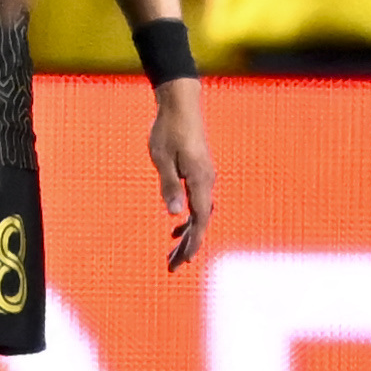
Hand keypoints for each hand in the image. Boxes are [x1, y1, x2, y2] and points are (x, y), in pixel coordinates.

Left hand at [149, 75, 215, 268]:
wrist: (181, 102)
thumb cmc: (168, 129)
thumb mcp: (163, 158)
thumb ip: (170, 186)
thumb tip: (175, 215)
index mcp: (200, 180)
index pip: (200, 220)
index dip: (192, 243)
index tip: (183, 262)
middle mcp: (207, 181)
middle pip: (201, 222)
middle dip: (188, 246)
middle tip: (173, 268)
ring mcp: (205, 176)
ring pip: (200, 214)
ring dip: (188, 235)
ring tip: (174, 254)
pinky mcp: (200, 172)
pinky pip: (199, 202)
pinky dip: (189, 218)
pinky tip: (176, 225)